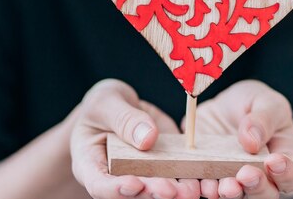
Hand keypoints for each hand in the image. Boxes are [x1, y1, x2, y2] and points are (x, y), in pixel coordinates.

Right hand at [70, 79, 199, 198]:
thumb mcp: (106, 103)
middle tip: (171, 190)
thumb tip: (147, 138)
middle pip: (133, 192)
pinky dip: (189, 179)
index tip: (135, 183)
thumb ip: (123, 119)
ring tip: (191, 190)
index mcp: (90, 165)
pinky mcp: (163, 167)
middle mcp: (117, 177)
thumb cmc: (104, 106)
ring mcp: (141, 175)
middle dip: (153, 192)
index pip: (99, 184)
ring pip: (156, 190)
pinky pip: (176, 176)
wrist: (118, 108)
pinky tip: (202, 179)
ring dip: (175, 192)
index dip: (116, 189)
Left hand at [192, 80, 292, 198]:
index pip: (292, 177)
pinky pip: (204, 188)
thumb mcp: (266, 101)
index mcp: (282, 160)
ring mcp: (233, 179)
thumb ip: (264, 118)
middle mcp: (260, 177)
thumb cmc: (254, 104)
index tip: (274, 161)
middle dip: (256, 187)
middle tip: (246, 174)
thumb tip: (252, 141)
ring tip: (221, 185)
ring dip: (229, 193)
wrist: (222, 106)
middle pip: (264, 194)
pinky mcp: (208, 176)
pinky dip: (200, 188)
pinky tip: (197, 184)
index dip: (286, 174)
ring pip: (235, 196)